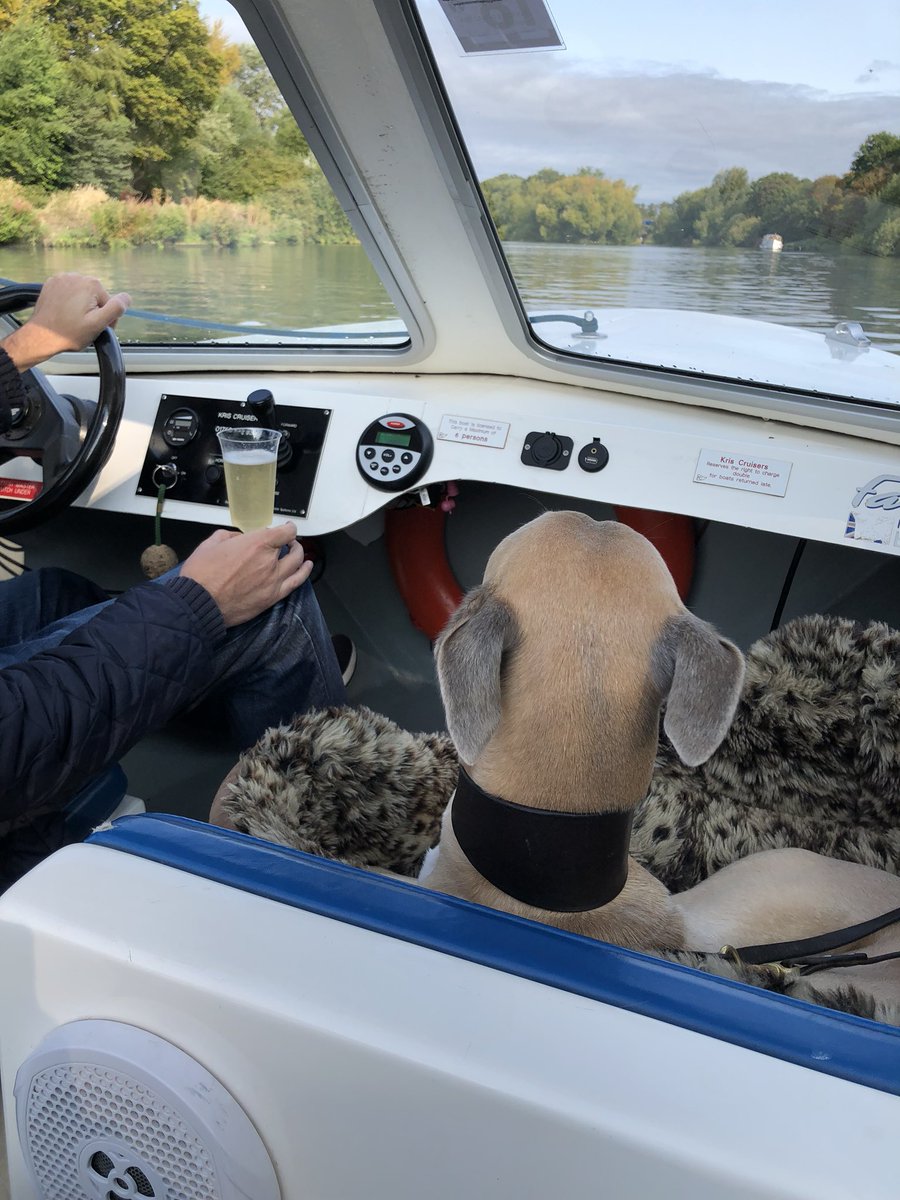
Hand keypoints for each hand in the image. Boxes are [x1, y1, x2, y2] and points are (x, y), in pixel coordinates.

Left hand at [2, 273, 130, 370]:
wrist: (41, 336)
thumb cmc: (70, 333)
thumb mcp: (98, 324)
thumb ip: (115, 309)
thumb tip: (127, 297)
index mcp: (91, 285)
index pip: (109, 302)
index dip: (107, 318)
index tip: (99, 329)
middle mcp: (76, 276)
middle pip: (96, 296)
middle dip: (94, 310)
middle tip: (85, 326)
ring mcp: (62, 278)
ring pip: (82, 293)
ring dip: (82, 305)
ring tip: (74, 320)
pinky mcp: (52, 283)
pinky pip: (69, 290)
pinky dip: (70, 300)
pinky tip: (65, 312)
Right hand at [179, 523, 312, 626]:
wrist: (199, 602)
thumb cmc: (201, 574)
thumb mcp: (211, 543)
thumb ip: (229, 536)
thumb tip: (239, 538)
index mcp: (256, 544)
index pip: (285, 532)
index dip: (289, 528)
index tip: (287, 528)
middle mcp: (269, 562)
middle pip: (293, 549)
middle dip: (292, 543)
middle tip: (288, 542)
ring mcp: (273, 581)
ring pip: (298, 566)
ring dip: (301, 557)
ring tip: (300, 554)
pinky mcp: (272, 598)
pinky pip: (295, 584)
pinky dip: (303, 574)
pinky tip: (305, 570)